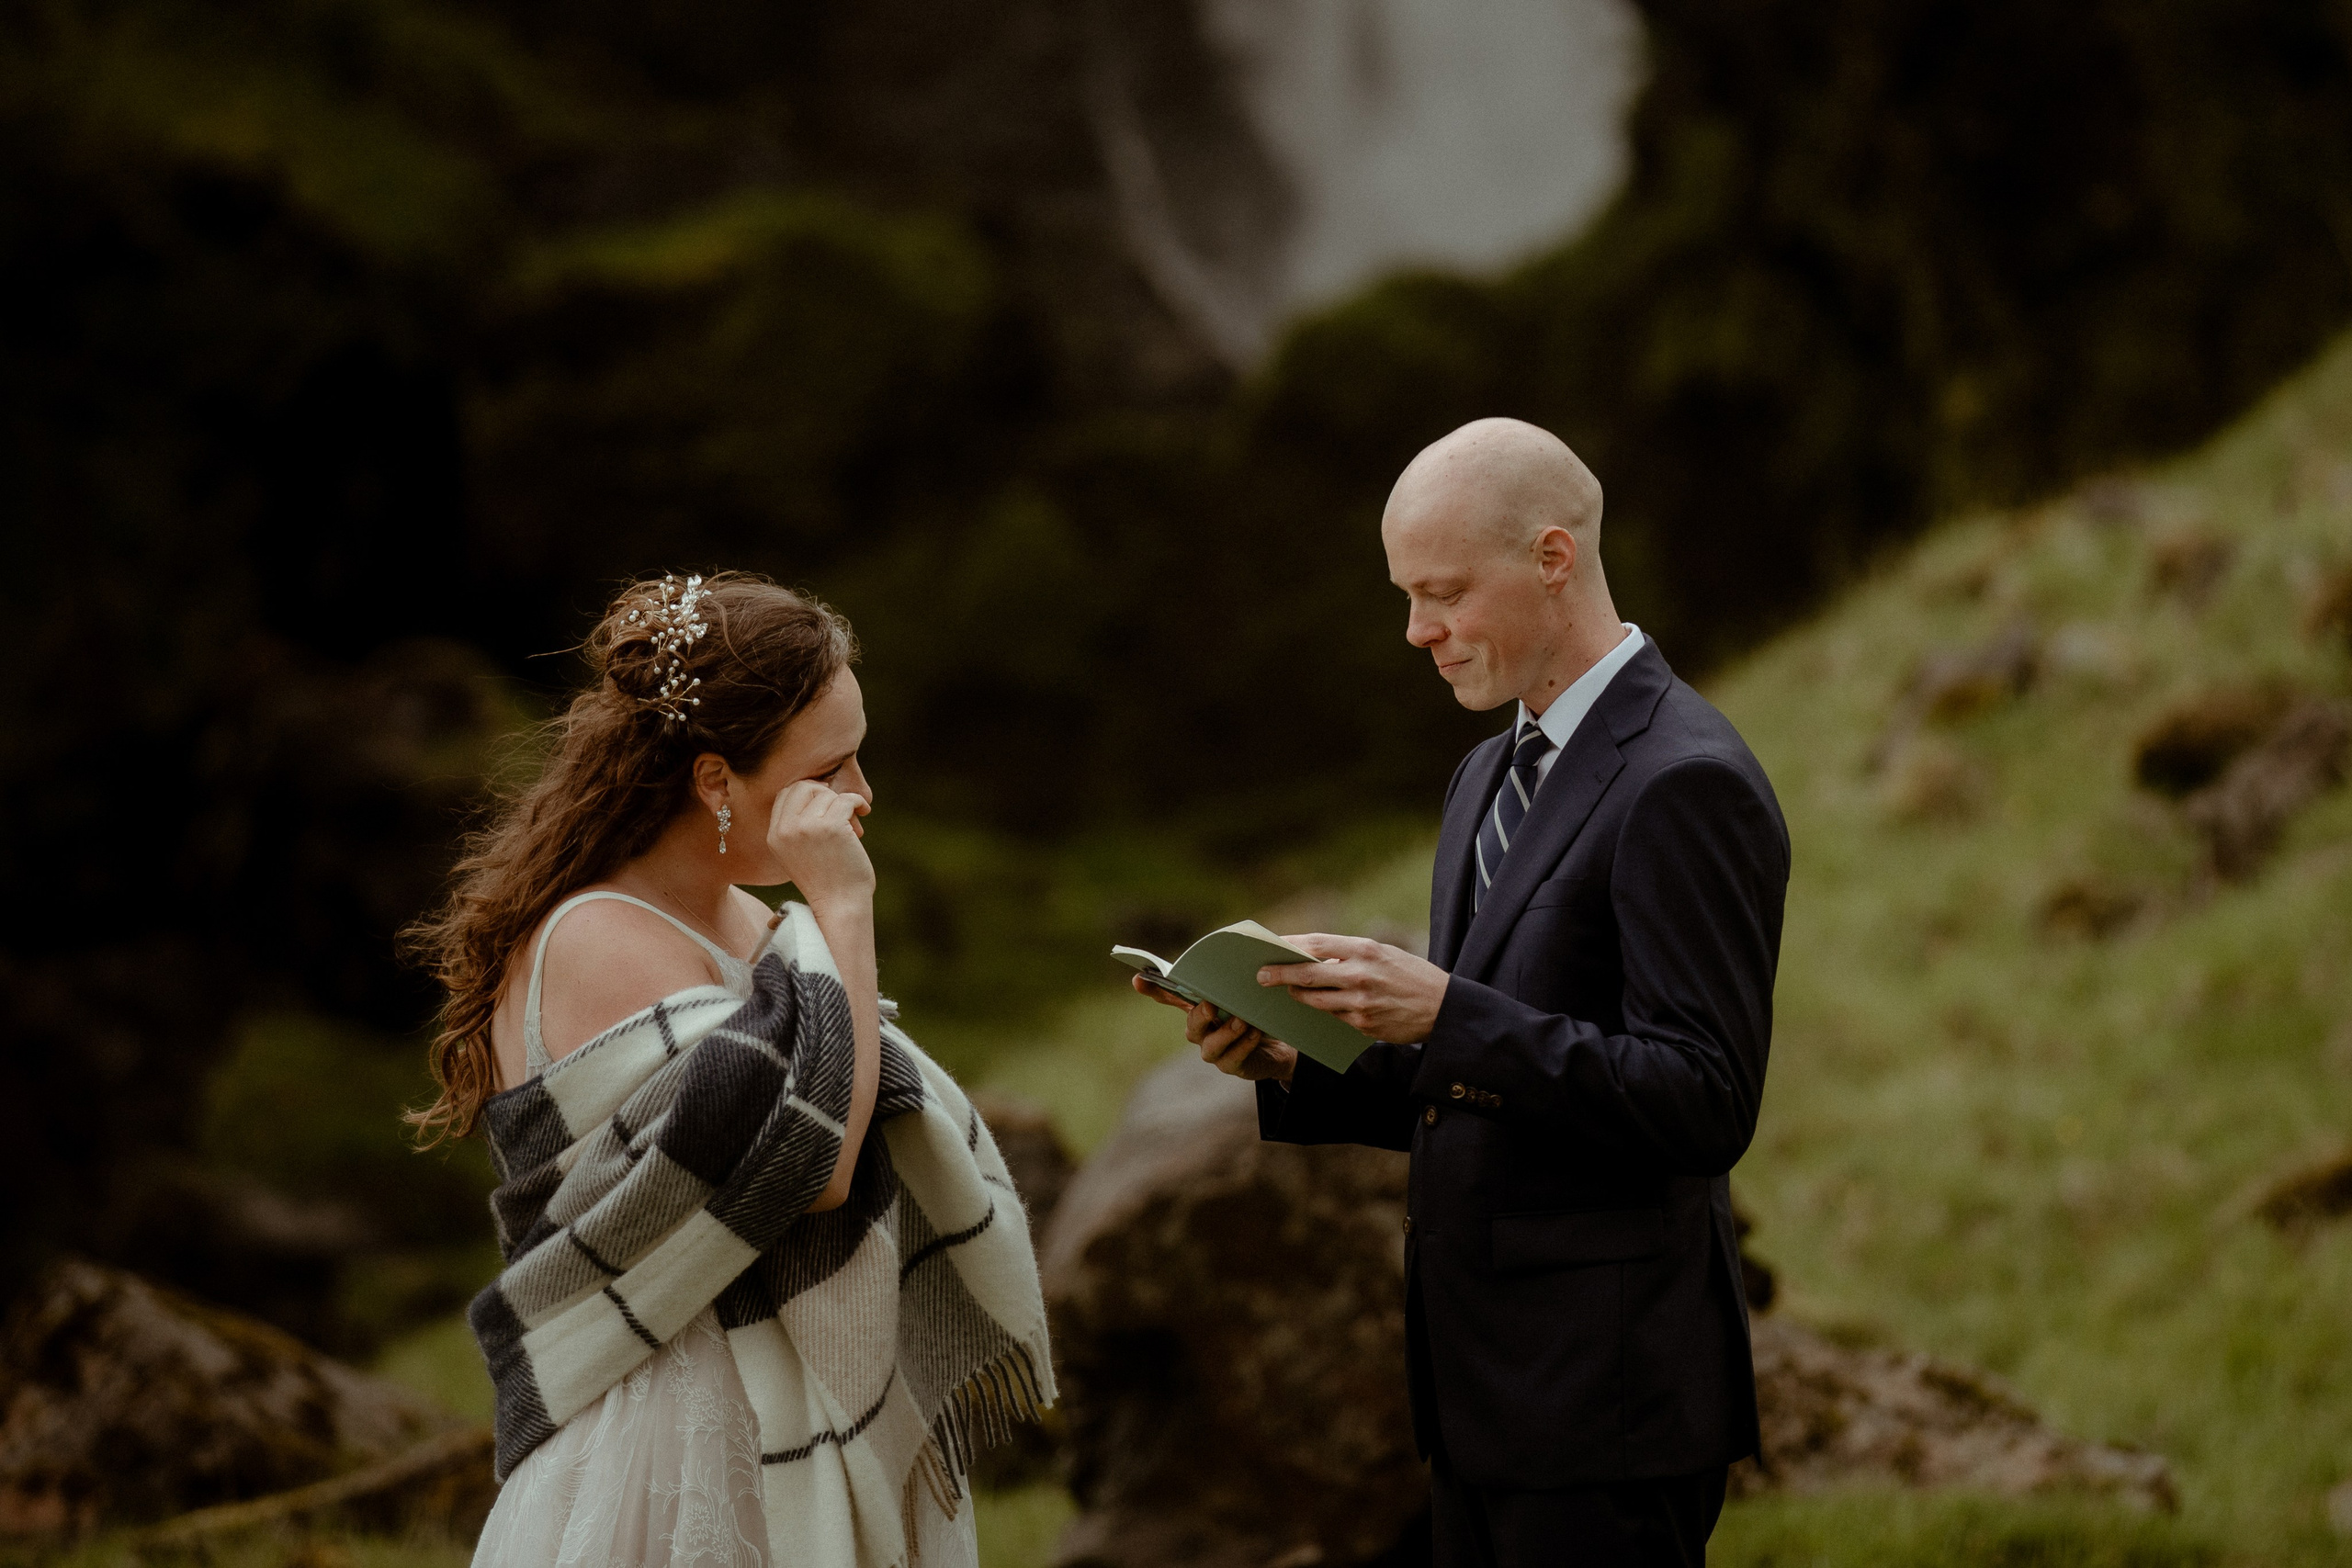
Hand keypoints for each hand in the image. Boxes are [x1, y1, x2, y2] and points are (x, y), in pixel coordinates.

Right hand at [766, 780, 873, 909]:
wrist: (840, 905)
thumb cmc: (826, 879)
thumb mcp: (797, 852)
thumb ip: (797, 825)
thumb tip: (818, 789)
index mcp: (774, 835)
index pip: (785, 794)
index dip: (808, 793)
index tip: (825, 803)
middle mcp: (786, 829)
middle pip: (802, 787)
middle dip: (824, 793)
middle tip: (839, 808)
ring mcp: (807, 827)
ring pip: (826, 794)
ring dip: (843, 803)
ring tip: (853, 823)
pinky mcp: (831, 827)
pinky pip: (846, 799)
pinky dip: (858, 802)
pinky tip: (864, 812)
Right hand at [1131, 975, 1296, 1083]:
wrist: (1274, 1048)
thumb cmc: (1252, 1016)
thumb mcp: (1242, 995)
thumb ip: (1229, 981)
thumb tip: (1226, 954)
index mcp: (1197, 1009)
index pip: (1169, 998)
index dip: (1152, 989)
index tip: (1138, 979)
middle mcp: (1200, 1031)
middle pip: (1191, 1026)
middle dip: (1199, 1015)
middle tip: (1212, 1005)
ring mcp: (1213, 1051)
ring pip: (1210, 1046)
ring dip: (1226, 1033)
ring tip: (1243, 1021)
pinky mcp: (1231, 1065)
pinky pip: (1233, 1058)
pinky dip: (1243, 1046)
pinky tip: (1254, 1033)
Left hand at [1257, 934, 1449, 1043]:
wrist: (1443, 1008)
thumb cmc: (1410, 974)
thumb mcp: (1383, 953)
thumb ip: (1350, 954)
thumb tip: (1312, 956)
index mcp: (1365, 950)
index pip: (1316, 944)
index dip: (1289, 945)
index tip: (1270, 946)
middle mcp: (1360, 975)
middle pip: (1307, 974)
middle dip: (1280, 975)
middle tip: (1261, 976)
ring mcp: (1360, 1003)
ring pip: (1315, 1000)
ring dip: (1299, 995)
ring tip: (1290, 990)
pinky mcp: (1362, 1025)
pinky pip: (1332, 1017)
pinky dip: (1323, 1010)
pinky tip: (1317, 1006)